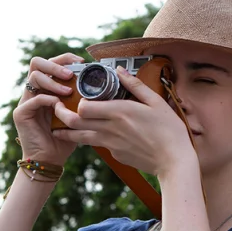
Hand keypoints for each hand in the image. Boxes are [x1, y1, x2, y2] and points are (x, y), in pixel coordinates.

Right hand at [13, 53, 83, 166]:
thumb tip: (101, 84)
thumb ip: (81, 99)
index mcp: (46, 88)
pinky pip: (33, 99)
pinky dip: (48, 99)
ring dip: (53, 81)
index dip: (64, 58)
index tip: (81, 62)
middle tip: (70, 74)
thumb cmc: (65, 137)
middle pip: (36, 63)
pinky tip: (58, 106)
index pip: (50, 63)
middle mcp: (34, 92)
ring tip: (68, 91)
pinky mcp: (21, 114)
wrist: (51, 159)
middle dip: (55, 64)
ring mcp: (26, 101)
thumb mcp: (76, 114)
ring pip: (34, 77)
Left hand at [51, 67, 194, 175]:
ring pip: (81, 137)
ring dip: (68, 131)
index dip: (76, 102)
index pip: (83, 108)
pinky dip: (92, 139)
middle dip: (62, 115)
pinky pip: (99, 145)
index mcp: (120, 112)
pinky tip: (94, 135)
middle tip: (57, 108)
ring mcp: (111, 145)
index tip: (76, 97)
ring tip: (58, 127)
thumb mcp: (156, 102)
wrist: (174, 161)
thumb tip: (119, 69)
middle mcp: (111, 129)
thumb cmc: (169, 130)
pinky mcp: (115, 155)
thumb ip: (135, 85)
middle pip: (75, 123)